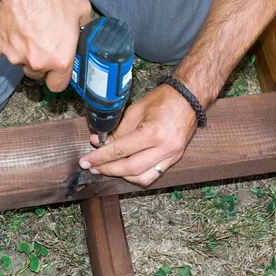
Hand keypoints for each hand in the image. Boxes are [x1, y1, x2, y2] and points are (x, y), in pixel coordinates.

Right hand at [0, 0, 91, 91]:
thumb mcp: (80, 8)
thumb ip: (84, 27)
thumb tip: (83, 31)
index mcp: (60, 60)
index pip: (57, 86)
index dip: (58, 78)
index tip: (58, 68)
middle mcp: (37, 63)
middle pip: (37, 73)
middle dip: (41, 62)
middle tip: (43, 40)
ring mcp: (14, 56)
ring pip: (20, 61)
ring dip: (24, 51)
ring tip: (28, 28)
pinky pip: (5, 49)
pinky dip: (8, 41)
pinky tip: (14, 24)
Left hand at [78, 85, 197, 185]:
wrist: (189, 98)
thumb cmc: (163, 99)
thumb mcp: (136, 110)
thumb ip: (118, 130)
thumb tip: (100, 143)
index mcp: (153, 133)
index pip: (120, 151)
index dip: (100, 157)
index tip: (86, 161)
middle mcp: (164, 148)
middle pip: (130, 168)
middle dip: (107, 169)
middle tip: (92, 167)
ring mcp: (171, 156)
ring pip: (142, 177)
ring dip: (121, 176)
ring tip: (107, 169)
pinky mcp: (174, 159)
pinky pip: (153, 175)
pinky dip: (136, 176)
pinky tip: (125, 170)